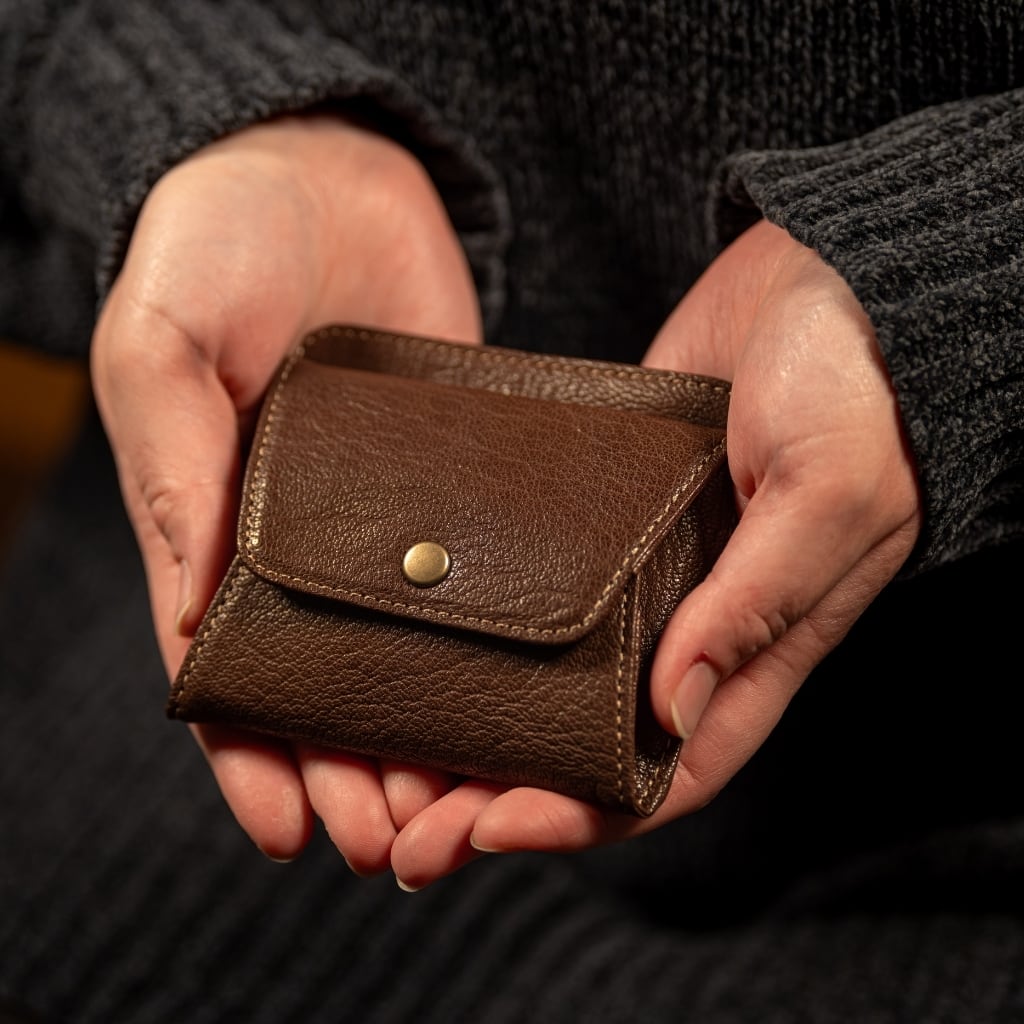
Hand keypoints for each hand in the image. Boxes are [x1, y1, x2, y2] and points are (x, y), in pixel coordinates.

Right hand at [91, 114, 481, 866]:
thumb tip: (193, 622)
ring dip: (428, 732)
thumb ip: (172, 474)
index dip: (254, 760)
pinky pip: (480, 576)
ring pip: (409, 653)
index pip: (229, 673)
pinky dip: (493, 643)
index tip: (290, 834)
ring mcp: (389, 519)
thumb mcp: (163, 347)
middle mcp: (305, 541)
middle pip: (327, 685)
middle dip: (354, 772)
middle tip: (399, 845)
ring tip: (461, 805)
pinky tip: (524, 693)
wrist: (323, 165)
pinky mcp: (461, 481)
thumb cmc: (217, 243)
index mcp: (216, 528)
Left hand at [386, 220, 921, 888]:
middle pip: (594, 747)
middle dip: (508, 797)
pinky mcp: (605, 523)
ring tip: (392, 756)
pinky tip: (422, 640)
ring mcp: (645, 578)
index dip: (583, 815)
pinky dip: (487, 629)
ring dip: (484, 727)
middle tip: (412, 833)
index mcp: (759, 648)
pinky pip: (541, 592)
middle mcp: (695, 630)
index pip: (668, 771)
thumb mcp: (823, 491)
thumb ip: (757, 601)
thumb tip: (673, 708)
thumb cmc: (848, 384)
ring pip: (555, 682)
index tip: (490, 830)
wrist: (819, 277)